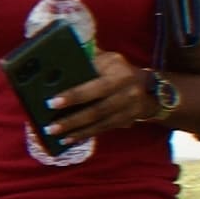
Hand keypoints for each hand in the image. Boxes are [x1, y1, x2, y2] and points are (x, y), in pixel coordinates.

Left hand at [47, 54, 166, 142]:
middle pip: (97, 110)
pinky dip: (86, 135)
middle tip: (50, 127)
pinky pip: (104, 129)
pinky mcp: (127, 121)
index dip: (74, 96)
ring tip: (56, 135)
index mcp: (120, 73)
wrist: (149, 86)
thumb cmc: (118, 69)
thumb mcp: (107, 60)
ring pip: (100, 123)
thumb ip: (88, 62)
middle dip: (72, 120)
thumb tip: (58, 71)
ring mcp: (130, 109)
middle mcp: (128, 92)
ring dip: (77, 131)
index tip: (52, 103)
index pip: (95, 86)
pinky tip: (70, 138)